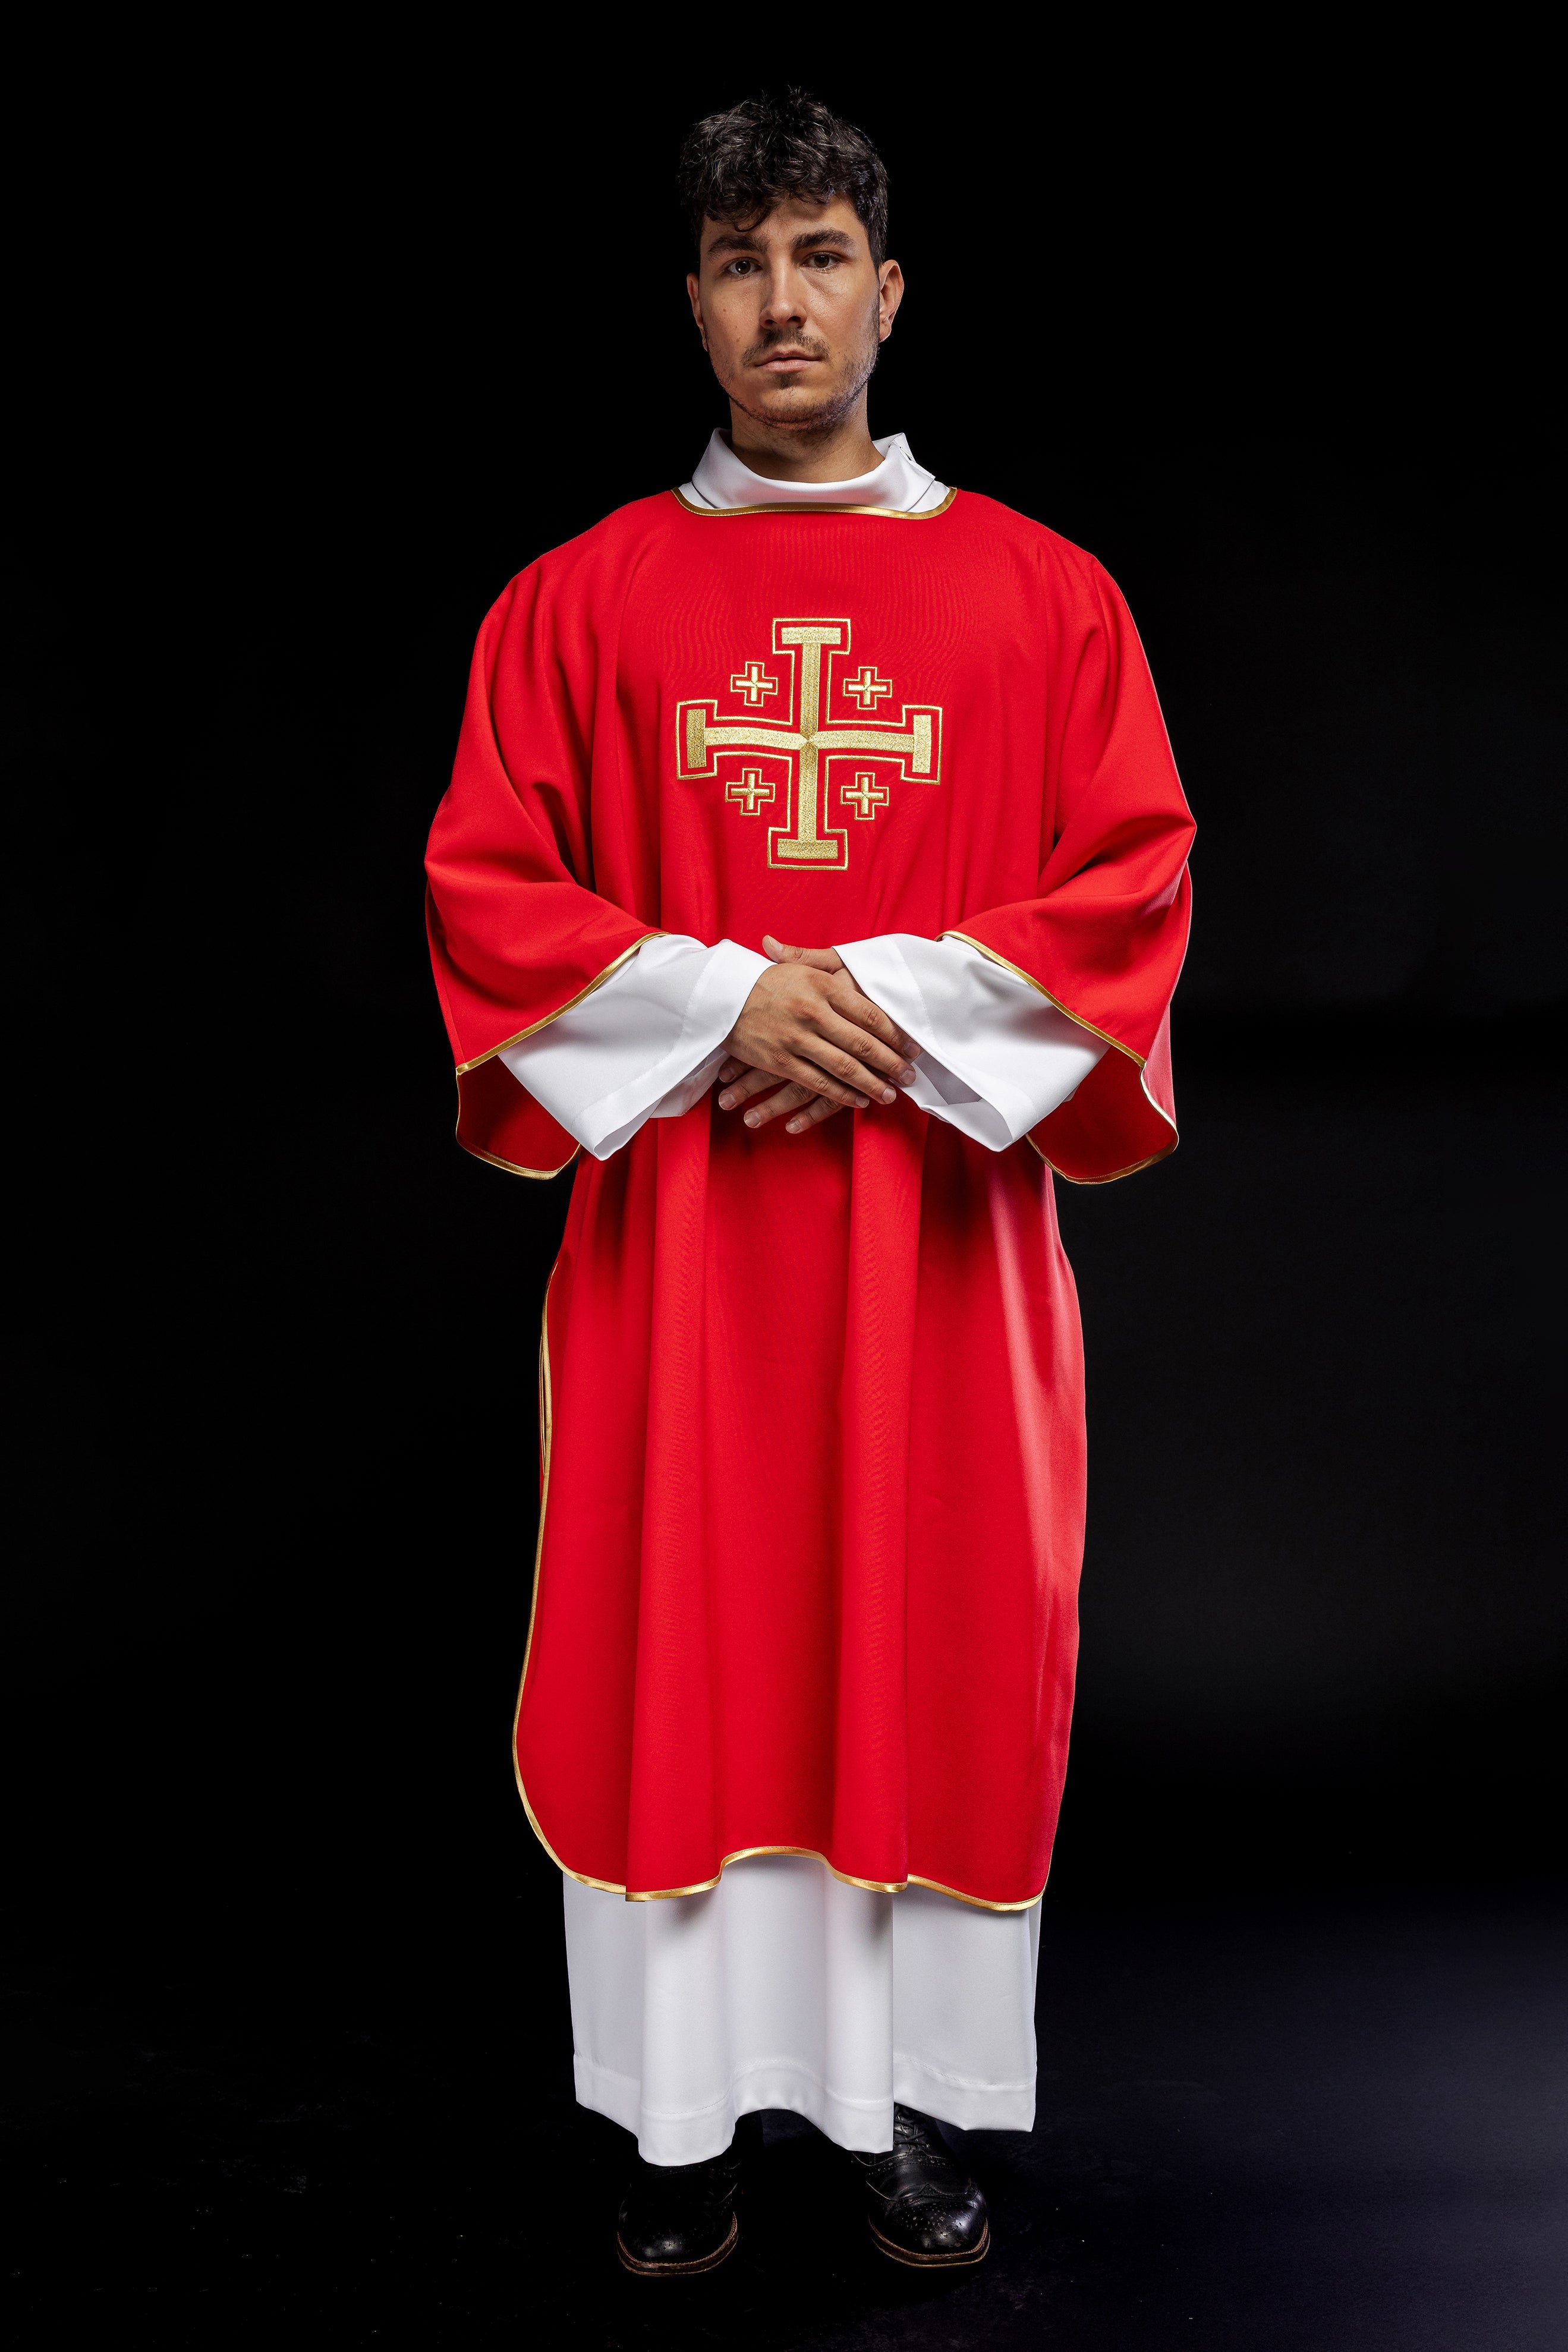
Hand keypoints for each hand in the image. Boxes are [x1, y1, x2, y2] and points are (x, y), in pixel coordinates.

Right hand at [718, 935, 920, 1135]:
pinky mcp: (781, 1061)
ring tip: (891, 1095)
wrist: (720, 996)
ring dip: (872, 1084)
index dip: (895, 1034)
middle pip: (863, 1043)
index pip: (870, 1013)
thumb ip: (830, 968)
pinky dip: (842, 1094)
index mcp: (822, 985)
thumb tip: (860, 966)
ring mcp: (797, 1039)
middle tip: (911, 1076)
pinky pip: (818, 1082)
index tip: (912, 1047)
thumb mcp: (798, 966)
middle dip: (891, 1063)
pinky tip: (859, 1101)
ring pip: (844, 1067)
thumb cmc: (764, 980)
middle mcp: (813, 1012)